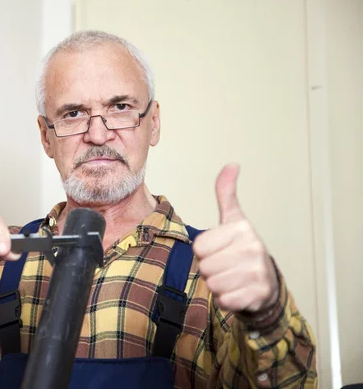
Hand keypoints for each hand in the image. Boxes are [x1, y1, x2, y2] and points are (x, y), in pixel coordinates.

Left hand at [193, 164, 278, 313]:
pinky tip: (238, 292)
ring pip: (213, 283)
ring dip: (218, 285)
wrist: (266, 283)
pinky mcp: (258, 294)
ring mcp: (258, 272)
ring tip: (232, 278)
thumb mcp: (233, 219)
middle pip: (204, 266)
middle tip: (225, 266)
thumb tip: (232, 164)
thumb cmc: (242, 249)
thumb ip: (226, 193)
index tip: (219, 250)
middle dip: (210, 269)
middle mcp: (253, 247)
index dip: (204, 252)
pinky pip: (224, 300)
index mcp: (242, 228)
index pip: (198, 247)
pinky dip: (226, 300)